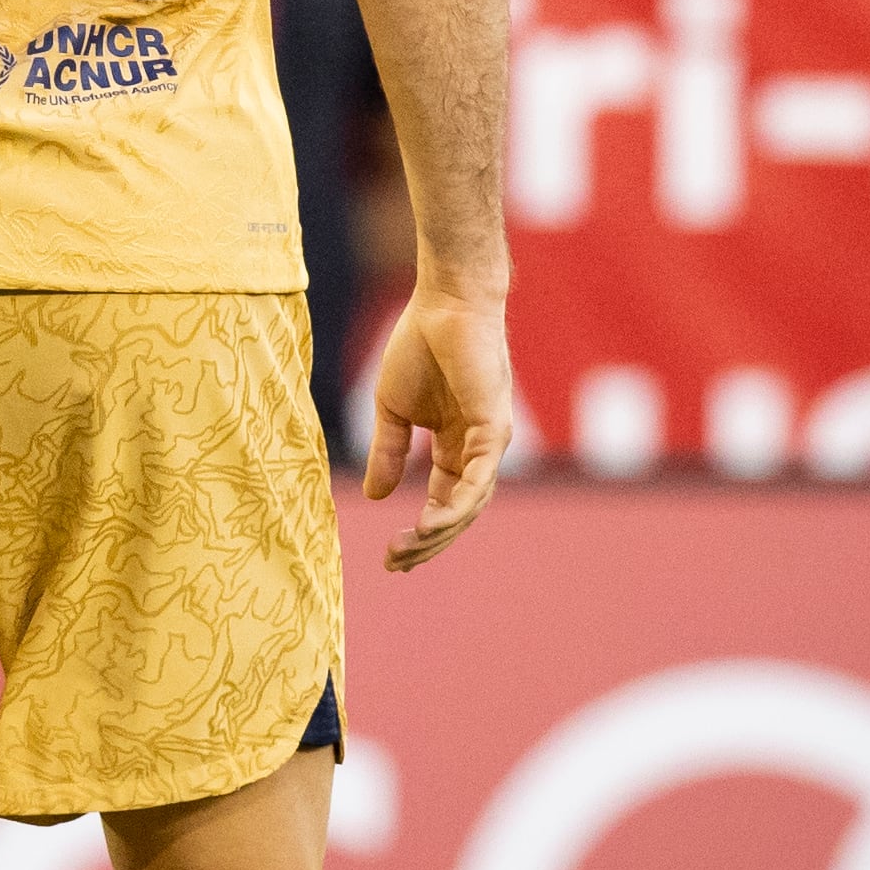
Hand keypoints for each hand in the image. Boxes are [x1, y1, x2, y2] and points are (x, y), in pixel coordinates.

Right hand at [364, 284, 511, 571]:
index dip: (419, 531)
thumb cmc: (420, 346)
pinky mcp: (494, 431)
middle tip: (394, 564)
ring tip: (406, 549)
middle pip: (456, 512)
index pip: (441, 500)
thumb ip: (388, 451)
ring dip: (438, 532)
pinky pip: (478, 481)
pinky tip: (429, 524)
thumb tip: (376, 496)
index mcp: (454, 445)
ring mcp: (489, 443)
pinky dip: (456, 506)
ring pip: (470, 505)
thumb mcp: (392, 409)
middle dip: (426, 543)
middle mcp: (476, 451)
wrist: (444, 305)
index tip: (390, 556)